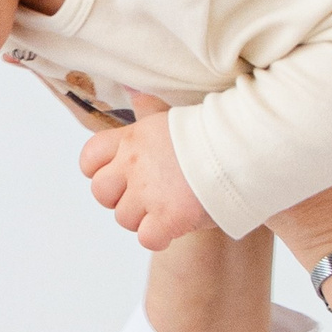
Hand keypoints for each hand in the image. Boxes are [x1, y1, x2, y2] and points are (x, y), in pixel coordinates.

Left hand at [78, 99, 216, 250]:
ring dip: (142, 219)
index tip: (120, 177)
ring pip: (123, 218)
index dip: (98, 171)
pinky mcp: (169, 217)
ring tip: (169, 209)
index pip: (89, 158)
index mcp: (132, 138)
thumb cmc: (211, 134)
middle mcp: (133, 164)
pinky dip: (158, 238)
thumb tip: (134, 93)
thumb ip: (149, 111)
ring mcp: (149, 192)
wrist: (243, 148)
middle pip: (101, 192)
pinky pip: (147, 238)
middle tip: (147, 198)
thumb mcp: (173, 117)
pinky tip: (174, 228)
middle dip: (119, 199)